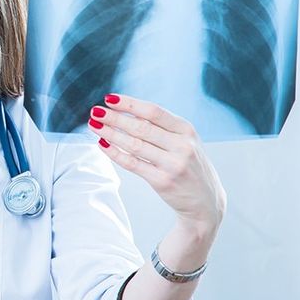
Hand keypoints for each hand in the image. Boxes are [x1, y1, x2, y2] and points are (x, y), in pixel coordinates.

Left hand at [86, 93, 226, 229]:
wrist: (205, 201)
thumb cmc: (189, 165)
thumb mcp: (185, 141)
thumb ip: (162, 127)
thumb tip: (126, 111)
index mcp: (186, 130)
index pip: (153, 111)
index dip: (129, 104)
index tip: (109, 99)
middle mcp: (181, 145)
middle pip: (141, 127)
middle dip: (115, 118)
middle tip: (95, 112)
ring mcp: (173, 164)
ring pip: (134, 145)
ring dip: (110, 133)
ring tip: (94, 126)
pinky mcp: (162, 181)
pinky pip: (132, 164)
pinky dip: (114, 153)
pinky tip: (102, 144)